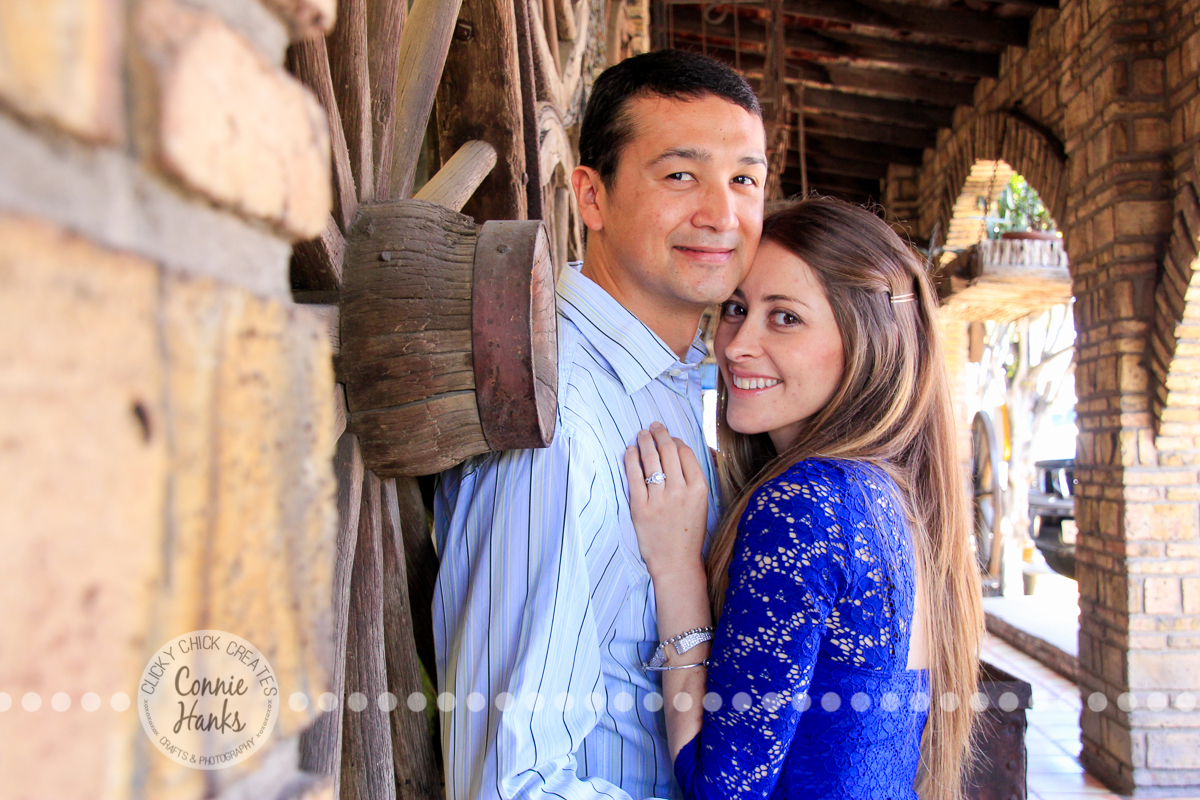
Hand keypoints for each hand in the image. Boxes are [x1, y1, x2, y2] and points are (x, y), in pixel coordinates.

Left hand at [624, 422, 708, 578]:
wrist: (676, 562)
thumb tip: (684, 452)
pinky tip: (630, 451)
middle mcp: (680, 491)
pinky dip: (631, 459)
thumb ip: (695, 479)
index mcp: (699, 489)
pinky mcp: (640, 508)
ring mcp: (659, 500)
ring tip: (641, 434)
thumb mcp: (702, 504)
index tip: (668, 437)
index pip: (685, 453)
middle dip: (659, 434)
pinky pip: (634, 476)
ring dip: (645, 442)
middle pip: (668, 451)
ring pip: (651, 460)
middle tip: (653, 427)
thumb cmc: (689, 533)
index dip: (675, 440)